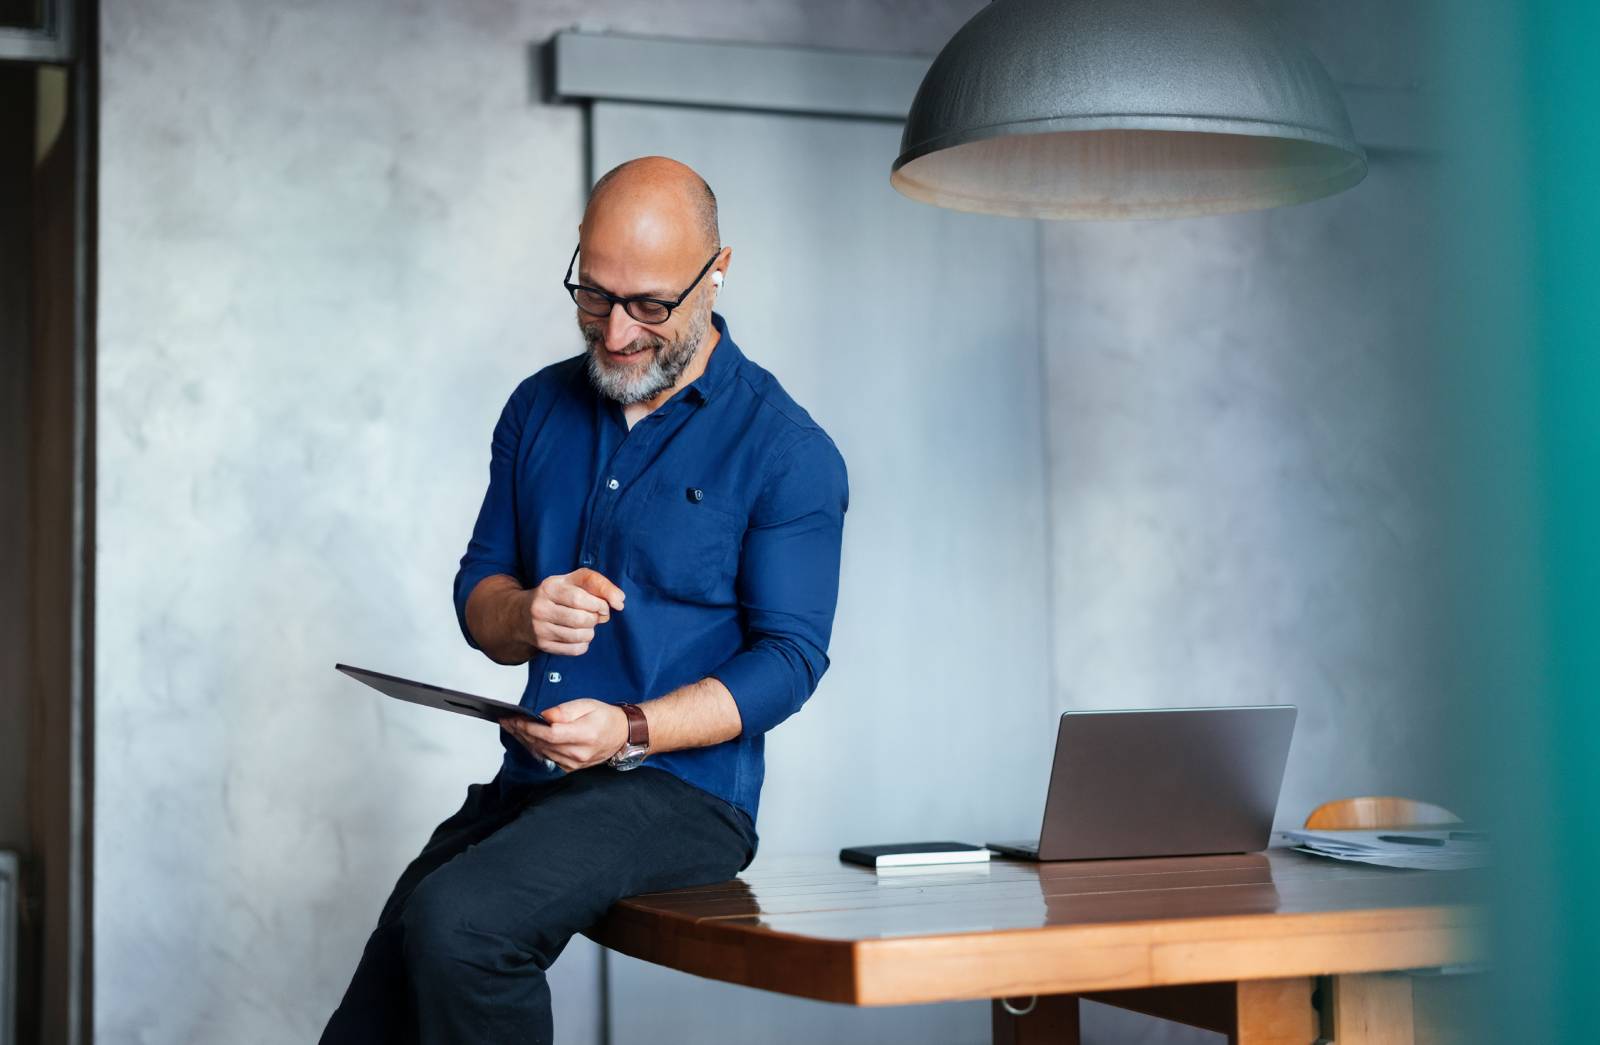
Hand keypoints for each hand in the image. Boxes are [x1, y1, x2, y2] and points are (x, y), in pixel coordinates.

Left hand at [500, 699, 630, 771]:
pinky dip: (533, 747)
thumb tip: (544, 715)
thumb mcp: (588, 704)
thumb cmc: (606, 717)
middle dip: (521, 732)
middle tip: (506, 721)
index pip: (550, 734)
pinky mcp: (570, 767)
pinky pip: (547, 757)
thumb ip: (565, 710)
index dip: (530, 728)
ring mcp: (573, 763)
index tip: (516, 719)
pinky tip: (524, 738)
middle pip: (542, 744)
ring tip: (511, 727)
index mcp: (584, 735)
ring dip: (524, 740)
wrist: (622, 735)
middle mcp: (578, 753)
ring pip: (541, 752)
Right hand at [523, 568, 625, 655]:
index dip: (599, 604)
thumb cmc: (557, 595)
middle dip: (596, 619)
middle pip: (581, 619)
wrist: (522, 614)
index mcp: (550, 587)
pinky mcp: (543, 645)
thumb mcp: (574, 580)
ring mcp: (540, 628)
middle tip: (596, 616)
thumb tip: (620, 601)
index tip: (605, 606)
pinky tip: (578, 636)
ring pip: (579, 636)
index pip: (580, 598)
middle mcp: (541, 607)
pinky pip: (574, 649)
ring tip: (586, 625)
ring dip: (590, 632)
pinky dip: (583, 644)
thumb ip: (599, 584)